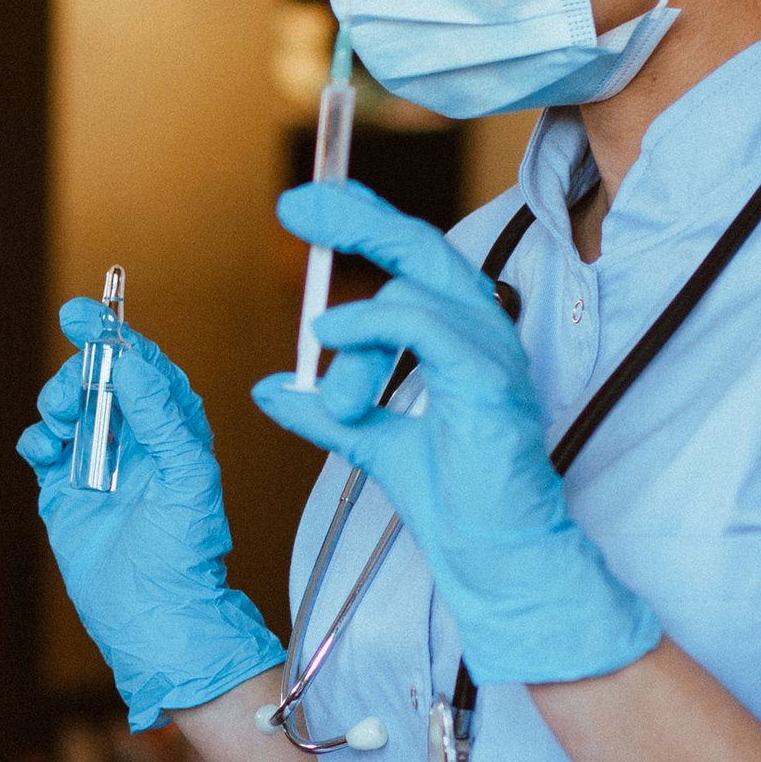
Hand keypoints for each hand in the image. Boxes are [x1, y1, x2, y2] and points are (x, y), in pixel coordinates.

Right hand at [17, 299, 283, 730]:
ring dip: (55, 406)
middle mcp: (134, 440)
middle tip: (71, 401)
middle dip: (77, 376)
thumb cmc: (183, 552)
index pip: (140, 365)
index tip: (81, 316)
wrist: (151, 616)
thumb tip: (129, 362)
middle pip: (96, 379)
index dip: (112, 336)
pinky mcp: (63, 490)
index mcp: (172, 428)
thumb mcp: (186, 476)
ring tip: (61, 432)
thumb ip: (161, 415)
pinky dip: (35, 440)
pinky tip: (45, 454)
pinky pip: (41, 446)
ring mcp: (96, 463)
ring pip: (65, 407)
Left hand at [249, 181, 658, 686]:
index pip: (413, 258)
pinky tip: (330, 340)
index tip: (309, 204)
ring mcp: (492, 353)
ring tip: (338, 402)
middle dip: (356, 218)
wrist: (492, 556)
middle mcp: (483, 333)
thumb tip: (268, 389)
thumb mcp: (370, 444)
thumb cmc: (453, 503)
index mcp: (460, 337)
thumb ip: (324, 412)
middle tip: (294, 205)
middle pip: (419, 247)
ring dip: (353, 340)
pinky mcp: (489, 382)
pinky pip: (426, 326)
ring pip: (410, 296)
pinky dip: (372, 326)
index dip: (364, 220)